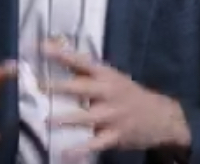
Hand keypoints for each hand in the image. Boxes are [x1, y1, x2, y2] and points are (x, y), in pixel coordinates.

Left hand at [41, 42, 189, 159]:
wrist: (161, 116)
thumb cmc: (127, 93)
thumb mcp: (110, 77)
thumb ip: (83, 69)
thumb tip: (54, 52)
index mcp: (106, 75)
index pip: (81, 61)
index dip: (62, 54)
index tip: (41, 48)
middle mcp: (109, 92)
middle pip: (82, 88)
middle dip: (60, 87)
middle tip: (38, 86)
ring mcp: (113, 115)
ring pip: (87, 116)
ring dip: (66, 118)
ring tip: (46, 120)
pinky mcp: (116, 135)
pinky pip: (96, 143)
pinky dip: (81, 149)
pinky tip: (65, 152)